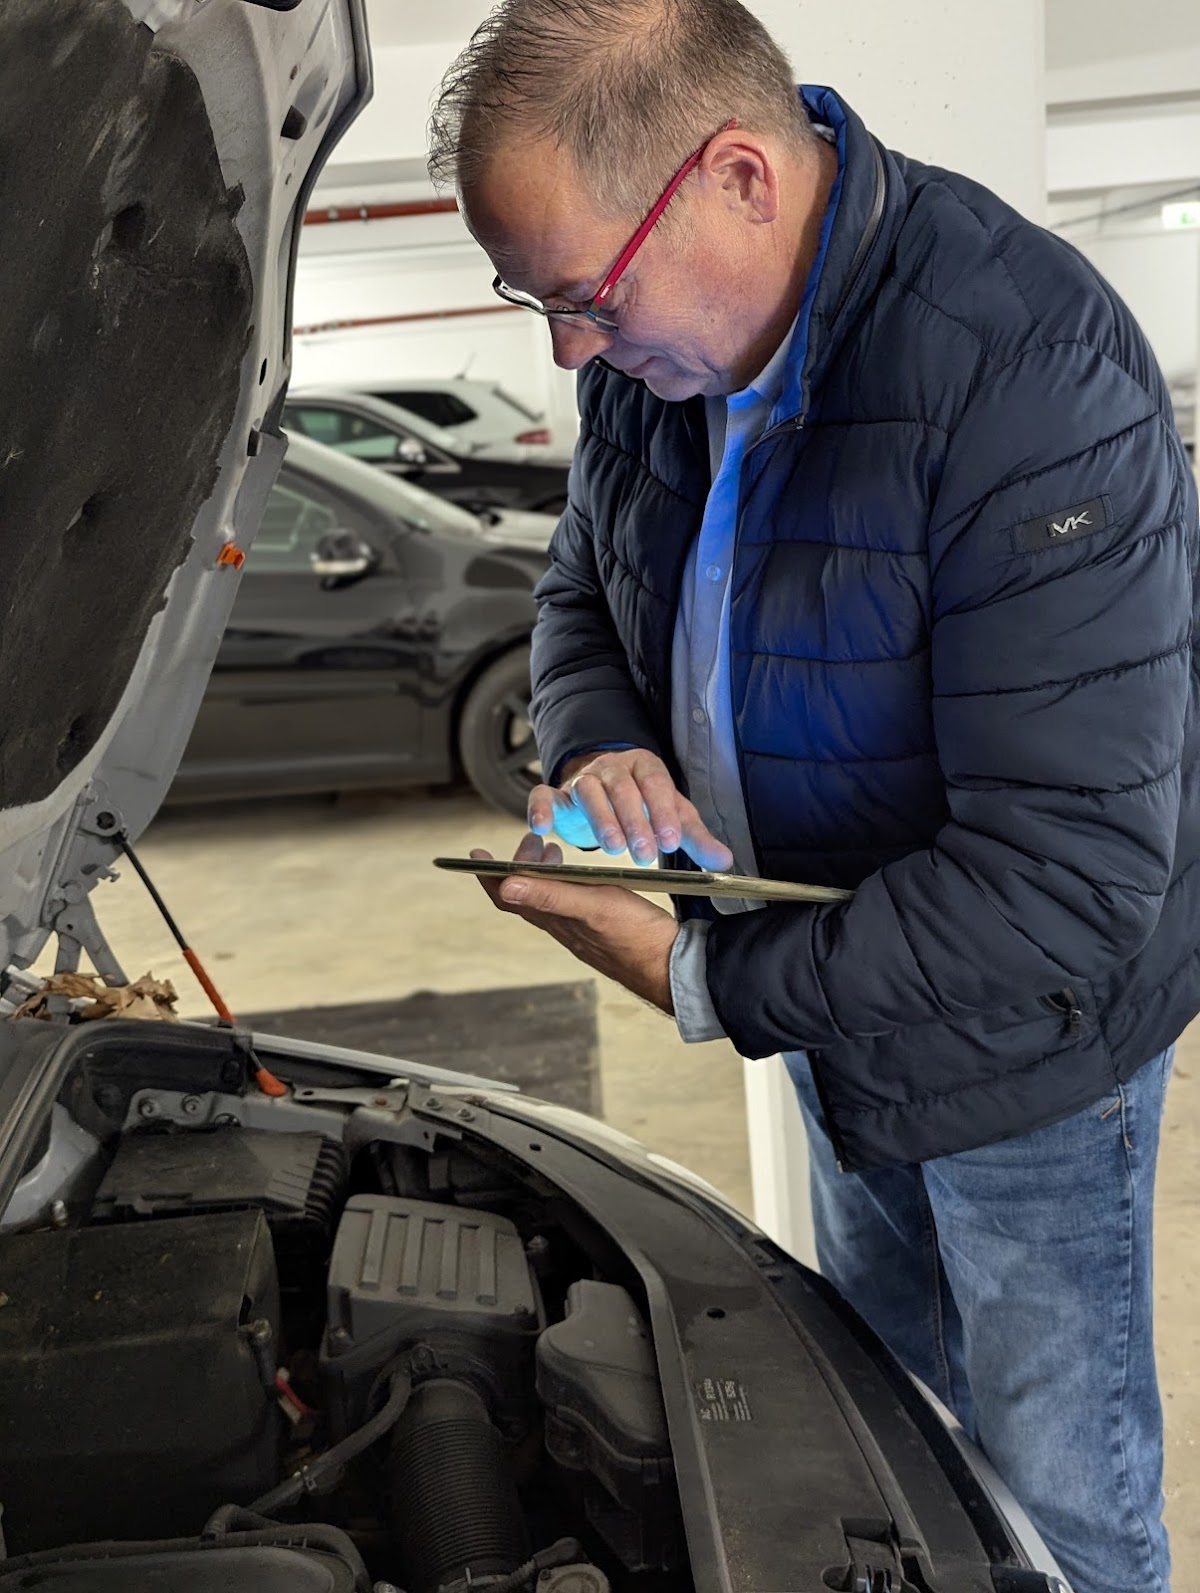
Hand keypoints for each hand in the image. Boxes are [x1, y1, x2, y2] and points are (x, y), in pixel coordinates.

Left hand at [471, 834, 679, 1013]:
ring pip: (549, 898)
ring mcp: (581, 930)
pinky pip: (570, 903)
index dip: (488, 876)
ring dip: (542, 873)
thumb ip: (552, 895)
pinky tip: (582, 875)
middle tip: (532, 839)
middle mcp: (563, 926)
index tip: (475, 854)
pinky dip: (565, 882)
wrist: (673, 967)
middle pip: (527, 894)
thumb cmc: (637, 937)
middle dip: (520, 865)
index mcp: (556, 919)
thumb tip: (504, 887)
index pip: (509, 896)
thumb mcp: (594, 906)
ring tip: (552, 850)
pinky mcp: (599, 929)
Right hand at [527, 748, 733, 869]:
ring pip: (588, 791)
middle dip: (634, 821)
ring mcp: (582, 779)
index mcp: (646, 767)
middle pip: (622, 788)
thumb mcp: (671, 817)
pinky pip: (542, 794)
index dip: (663, 811)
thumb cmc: (643, 804)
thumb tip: (724, 863)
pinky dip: (540, 808)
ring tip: (613, 850)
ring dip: (601, 820)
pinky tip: (543, 829)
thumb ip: (695, 839)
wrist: (606, 789)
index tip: (671, 840)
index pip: (656, 784)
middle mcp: (612, 767)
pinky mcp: (556, 794)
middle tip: (645, 854)